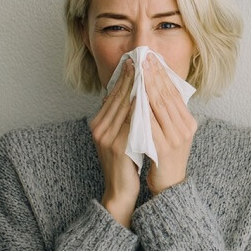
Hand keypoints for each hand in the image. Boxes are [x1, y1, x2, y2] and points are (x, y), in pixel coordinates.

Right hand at [89, 59, 138, 226]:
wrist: (120, 191)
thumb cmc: (125, 162)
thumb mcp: (120, 135)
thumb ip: (123, 116)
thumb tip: (131, 93)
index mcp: (99, 123)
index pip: (113, 94)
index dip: (125, 77)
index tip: (135, 61)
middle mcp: (99, 128)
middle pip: (118, 96)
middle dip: (131, 76)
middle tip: (142, 59)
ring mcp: (107, 137)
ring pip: (125, 105)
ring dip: (138, 86)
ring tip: (148, 71)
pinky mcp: (117, 146)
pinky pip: (132, 121)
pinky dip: (141, 107)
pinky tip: (151, 96)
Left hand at [142, 54, 196, 195]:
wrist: (169, 186)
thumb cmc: (165, 158)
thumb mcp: (169, 133)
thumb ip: (164, 115)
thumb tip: (152, 90)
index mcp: (188, 123)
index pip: (174, 93)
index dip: (162, 75)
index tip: (151, 60)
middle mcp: (185, 128)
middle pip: (167, 95)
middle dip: (154, 75)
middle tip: (144, 58)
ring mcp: (176, 138)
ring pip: (159, 106)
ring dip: (147, 86)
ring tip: (138, 71)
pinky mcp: (164, 147)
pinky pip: (150, 123)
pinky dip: (141, 108)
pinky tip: (132, 97)